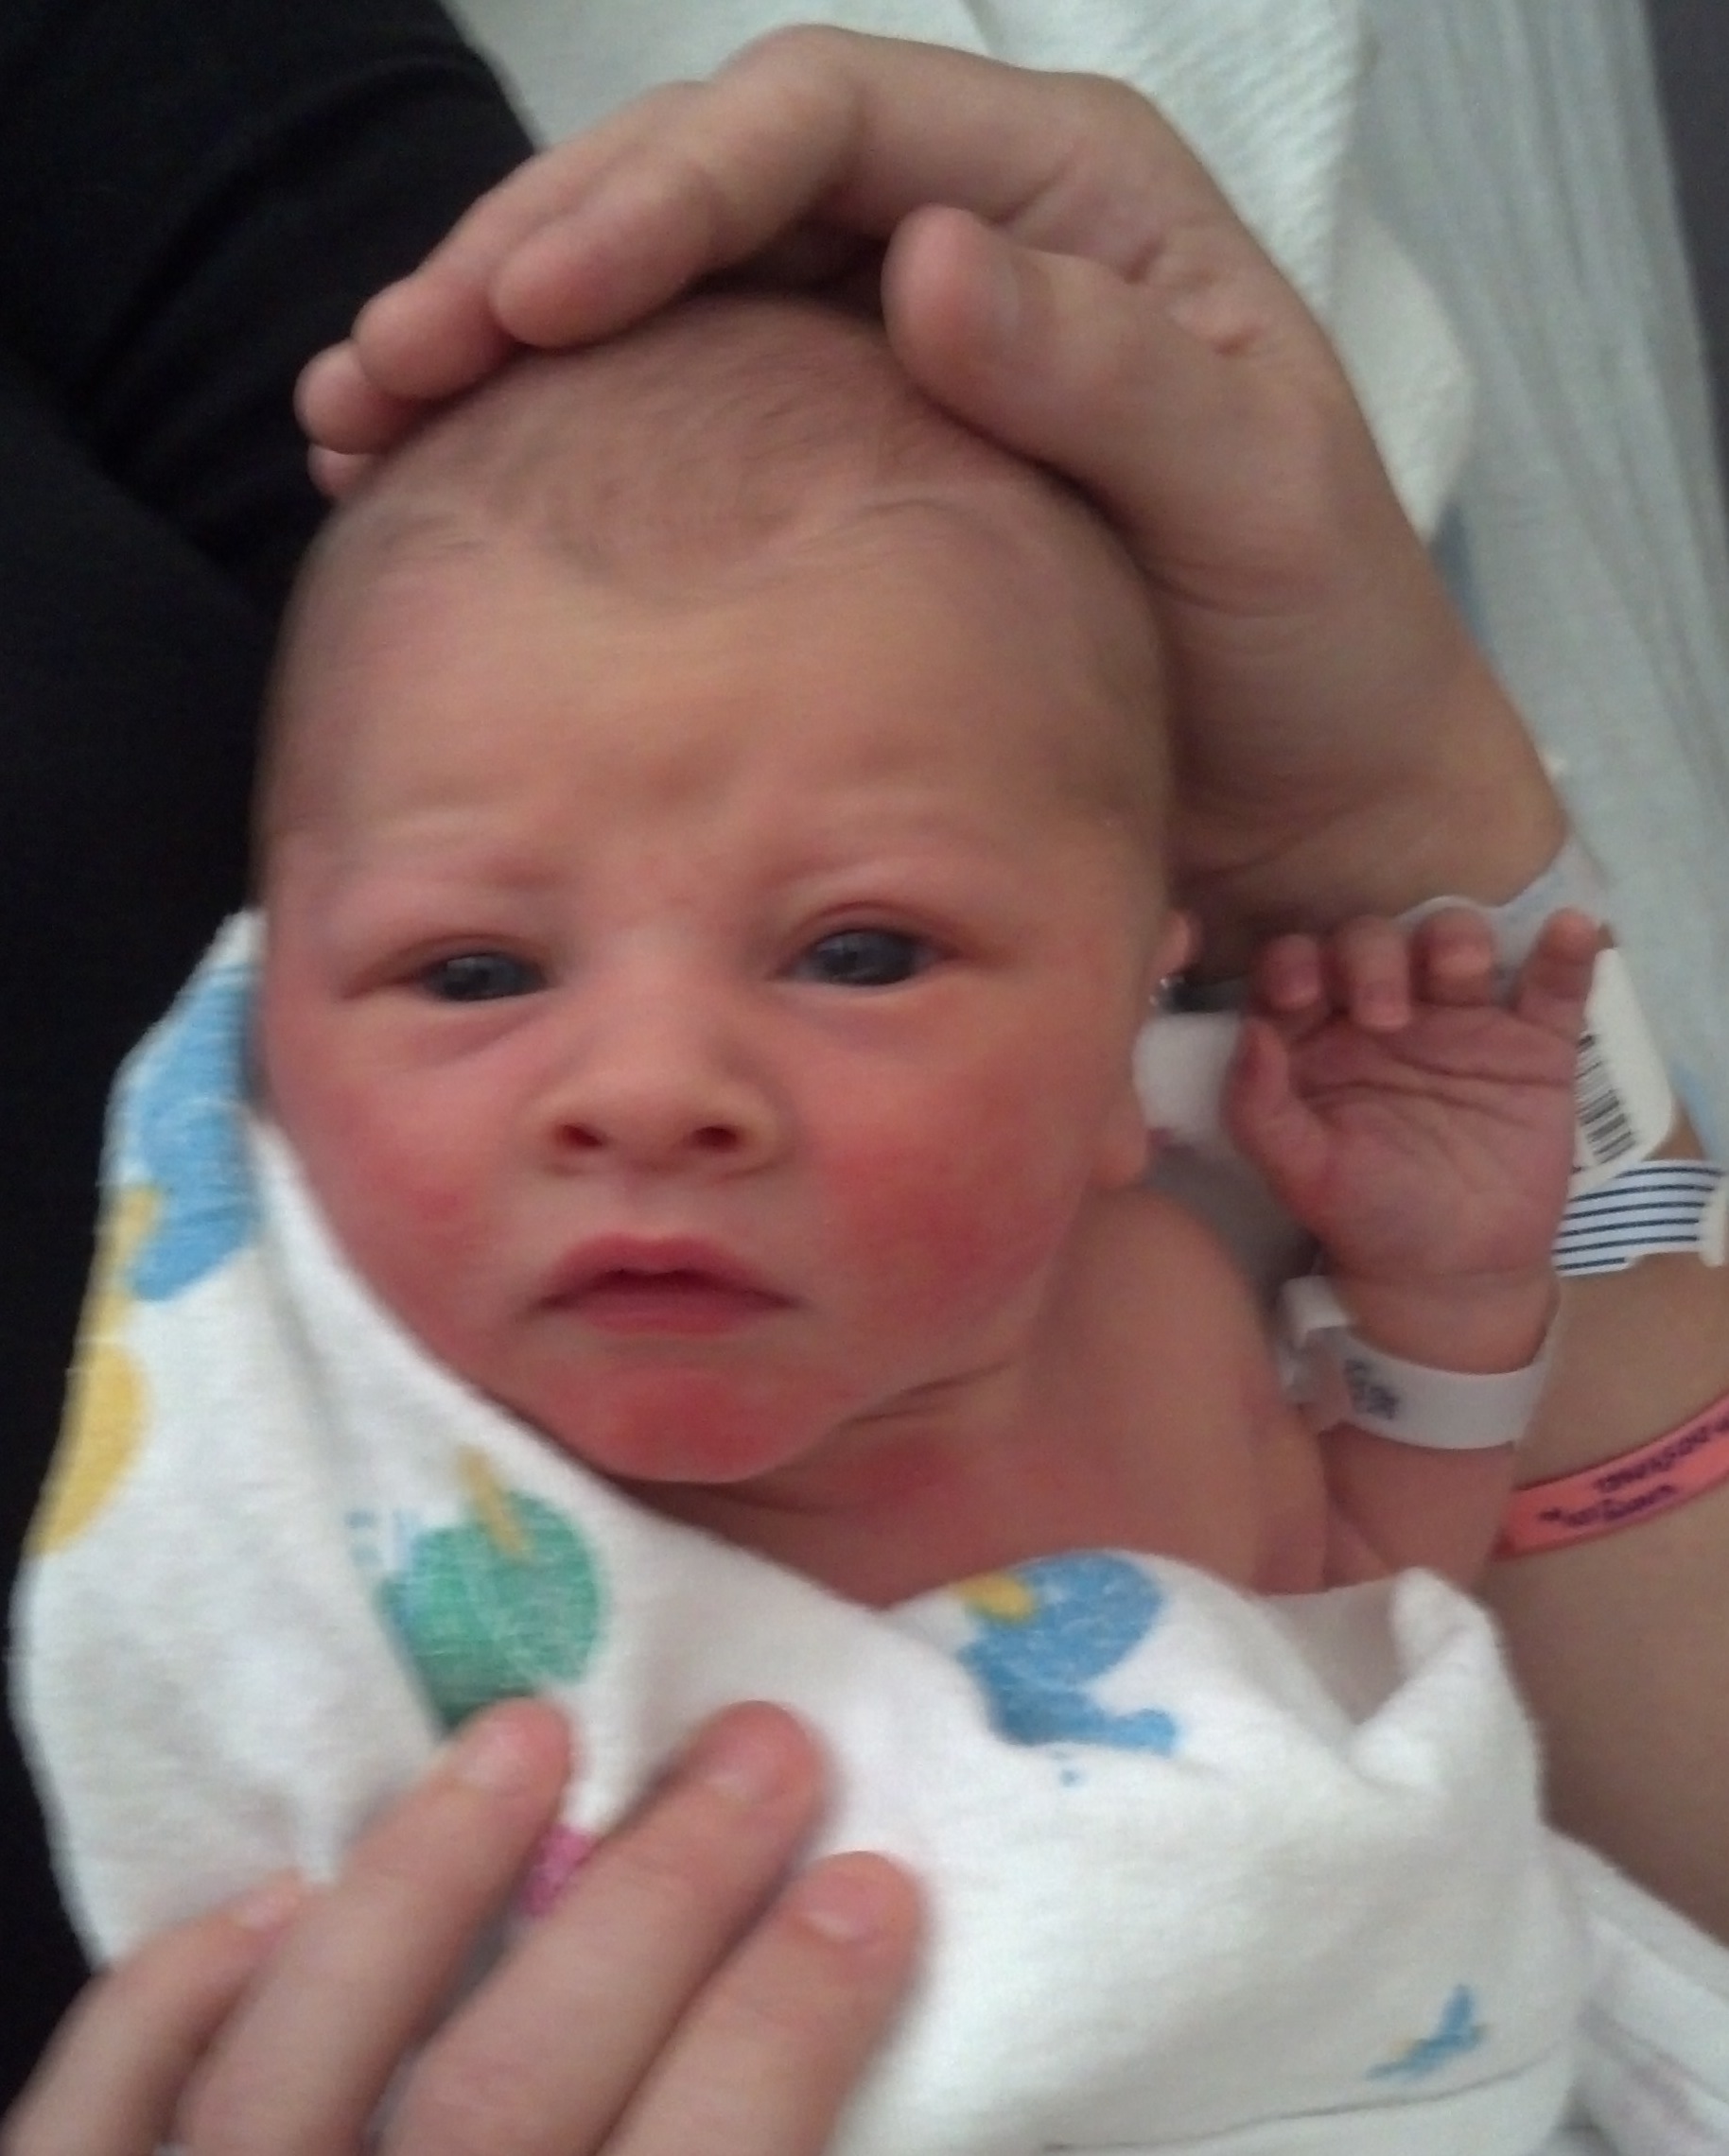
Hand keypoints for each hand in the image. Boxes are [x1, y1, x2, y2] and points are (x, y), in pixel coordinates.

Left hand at [3, 1701, 918, 2155]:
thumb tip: (852, 2142)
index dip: (791, 2025)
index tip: (874, 1886)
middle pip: (508, 2096)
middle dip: (656, 1902)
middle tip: (762, 1750)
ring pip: (292, 2063)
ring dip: (423, 1876)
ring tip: (532, 1731)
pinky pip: (89, 2127)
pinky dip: (172, 1996)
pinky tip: (274, 1896)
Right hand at [295, 28, 1563, 962]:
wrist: (1316, 794)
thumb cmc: (1312, 643)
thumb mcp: (1251, 501)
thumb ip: (1108, 376)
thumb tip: (921, 263)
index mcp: (1066, 193)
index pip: (819, 120)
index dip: (657, 190)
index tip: (534, 301)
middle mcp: (960, 237)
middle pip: (698, 185)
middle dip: (527, 257)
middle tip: (390, 360)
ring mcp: (886, 347)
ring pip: (658, 291)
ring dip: (498, 339)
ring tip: (363, 414)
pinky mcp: (836, 461)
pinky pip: (673, 407)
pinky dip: (552, 436)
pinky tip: (441, 481)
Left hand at [1226, 908, 1597, 1365]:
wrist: (1454, 1274)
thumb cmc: (1366, 1215)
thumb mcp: (1302, 1172)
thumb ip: (1259, 1109)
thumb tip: (1251, 1033)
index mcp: (1319, 1036)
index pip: (1298, 968)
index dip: (1294, 963)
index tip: (1298, 992)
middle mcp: (1386, 1013)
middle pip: (1375, 943)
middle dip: (1374, 958)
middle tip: (1385, 1014)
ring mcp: (1463, 1022)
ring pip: (1456, 944)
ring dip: (1456, 939)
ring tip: (1460, 971)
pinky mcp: (1534, 1046)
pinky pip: (1554, 987)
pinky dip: (1567, 953)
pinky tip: (1571, 929)